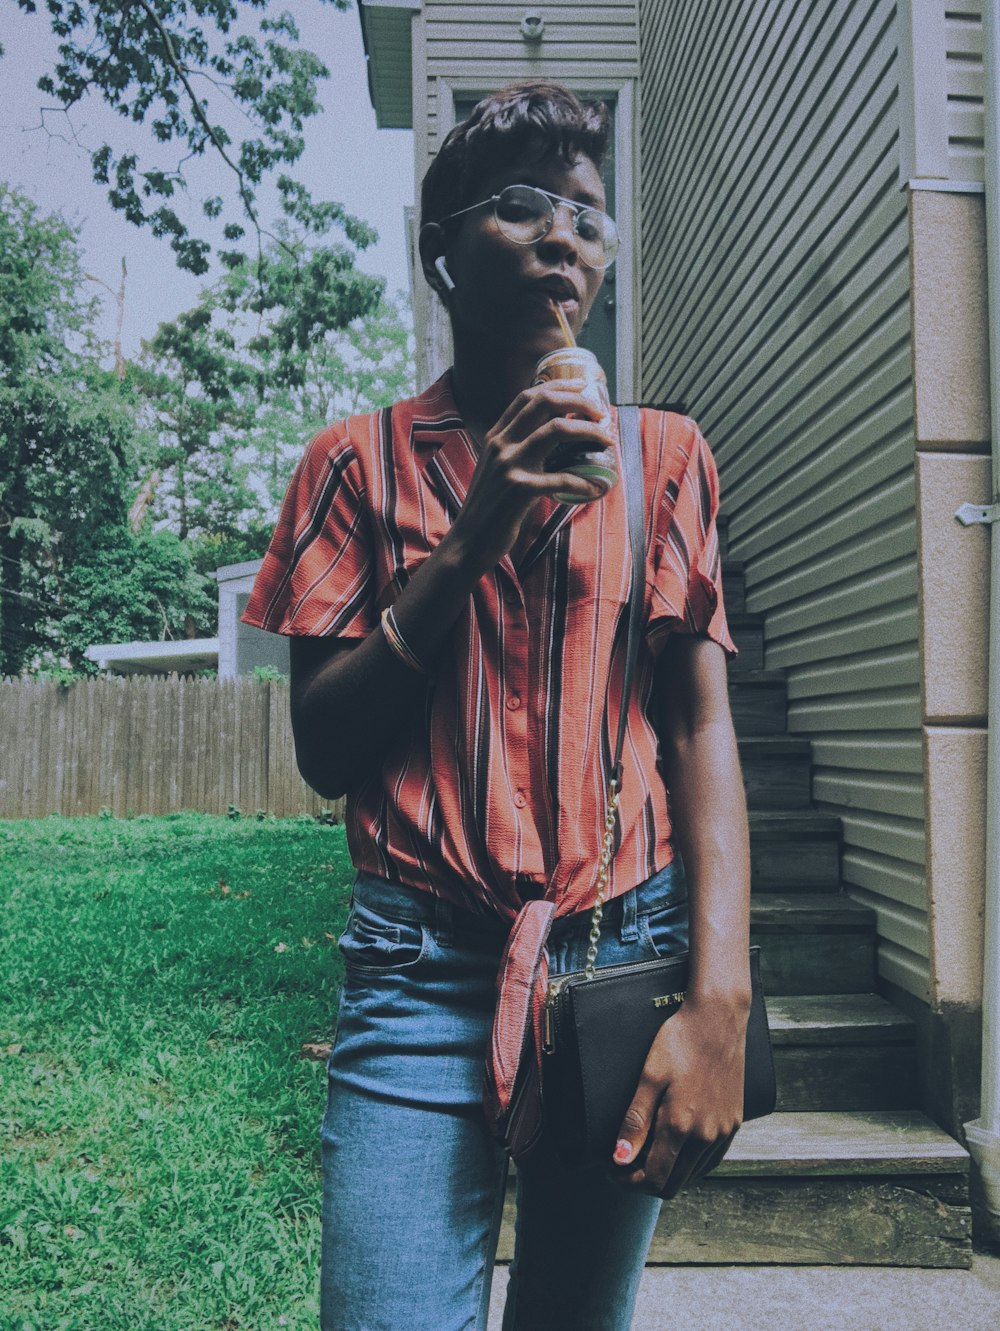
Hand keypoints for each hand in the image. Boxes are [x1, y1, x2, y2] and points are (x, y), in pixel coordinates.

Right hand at [447, 381, 616, 574]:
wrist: (468, 542)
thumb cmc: (489, 508)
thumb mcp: (497, 470)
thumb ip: (516, 451)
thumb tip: (553, 440)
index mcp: (496, 436)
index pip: (527, 397)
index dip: (559, 386)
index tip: (582, 388)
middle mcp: (501, 444)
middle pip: (544, 402)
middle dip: (579, 401)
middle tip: (601, 413)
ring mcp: (509, 465)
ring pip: (556, 430)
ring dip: (588, 431)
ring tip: (607, 440)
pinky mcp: (519, 490)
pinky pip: (562, 478)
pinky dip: (584, 483)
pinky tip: (595, 488)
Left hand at [611, 993, 748, 1197]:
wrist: (718, 1018)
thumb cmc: (680, 1041)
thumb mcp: (650, 1076)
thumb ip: (636, 1122)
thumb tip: (620, 1160)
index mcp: (681, 1126)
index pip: (654, 1179)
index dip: (629, 1183)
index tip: (612, 1172)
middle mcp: (706, 1136)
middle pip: (673, 1184)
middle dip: (645, 1182)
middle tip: (624, 1167)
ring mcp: (723, 1131)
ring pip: (693, 1175)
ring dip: (667, 1174)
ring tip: (646, 1156)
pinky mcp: (734, 1122)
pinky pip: (710, 1160)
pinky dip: (690, 1165)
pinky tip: (676, 1150)